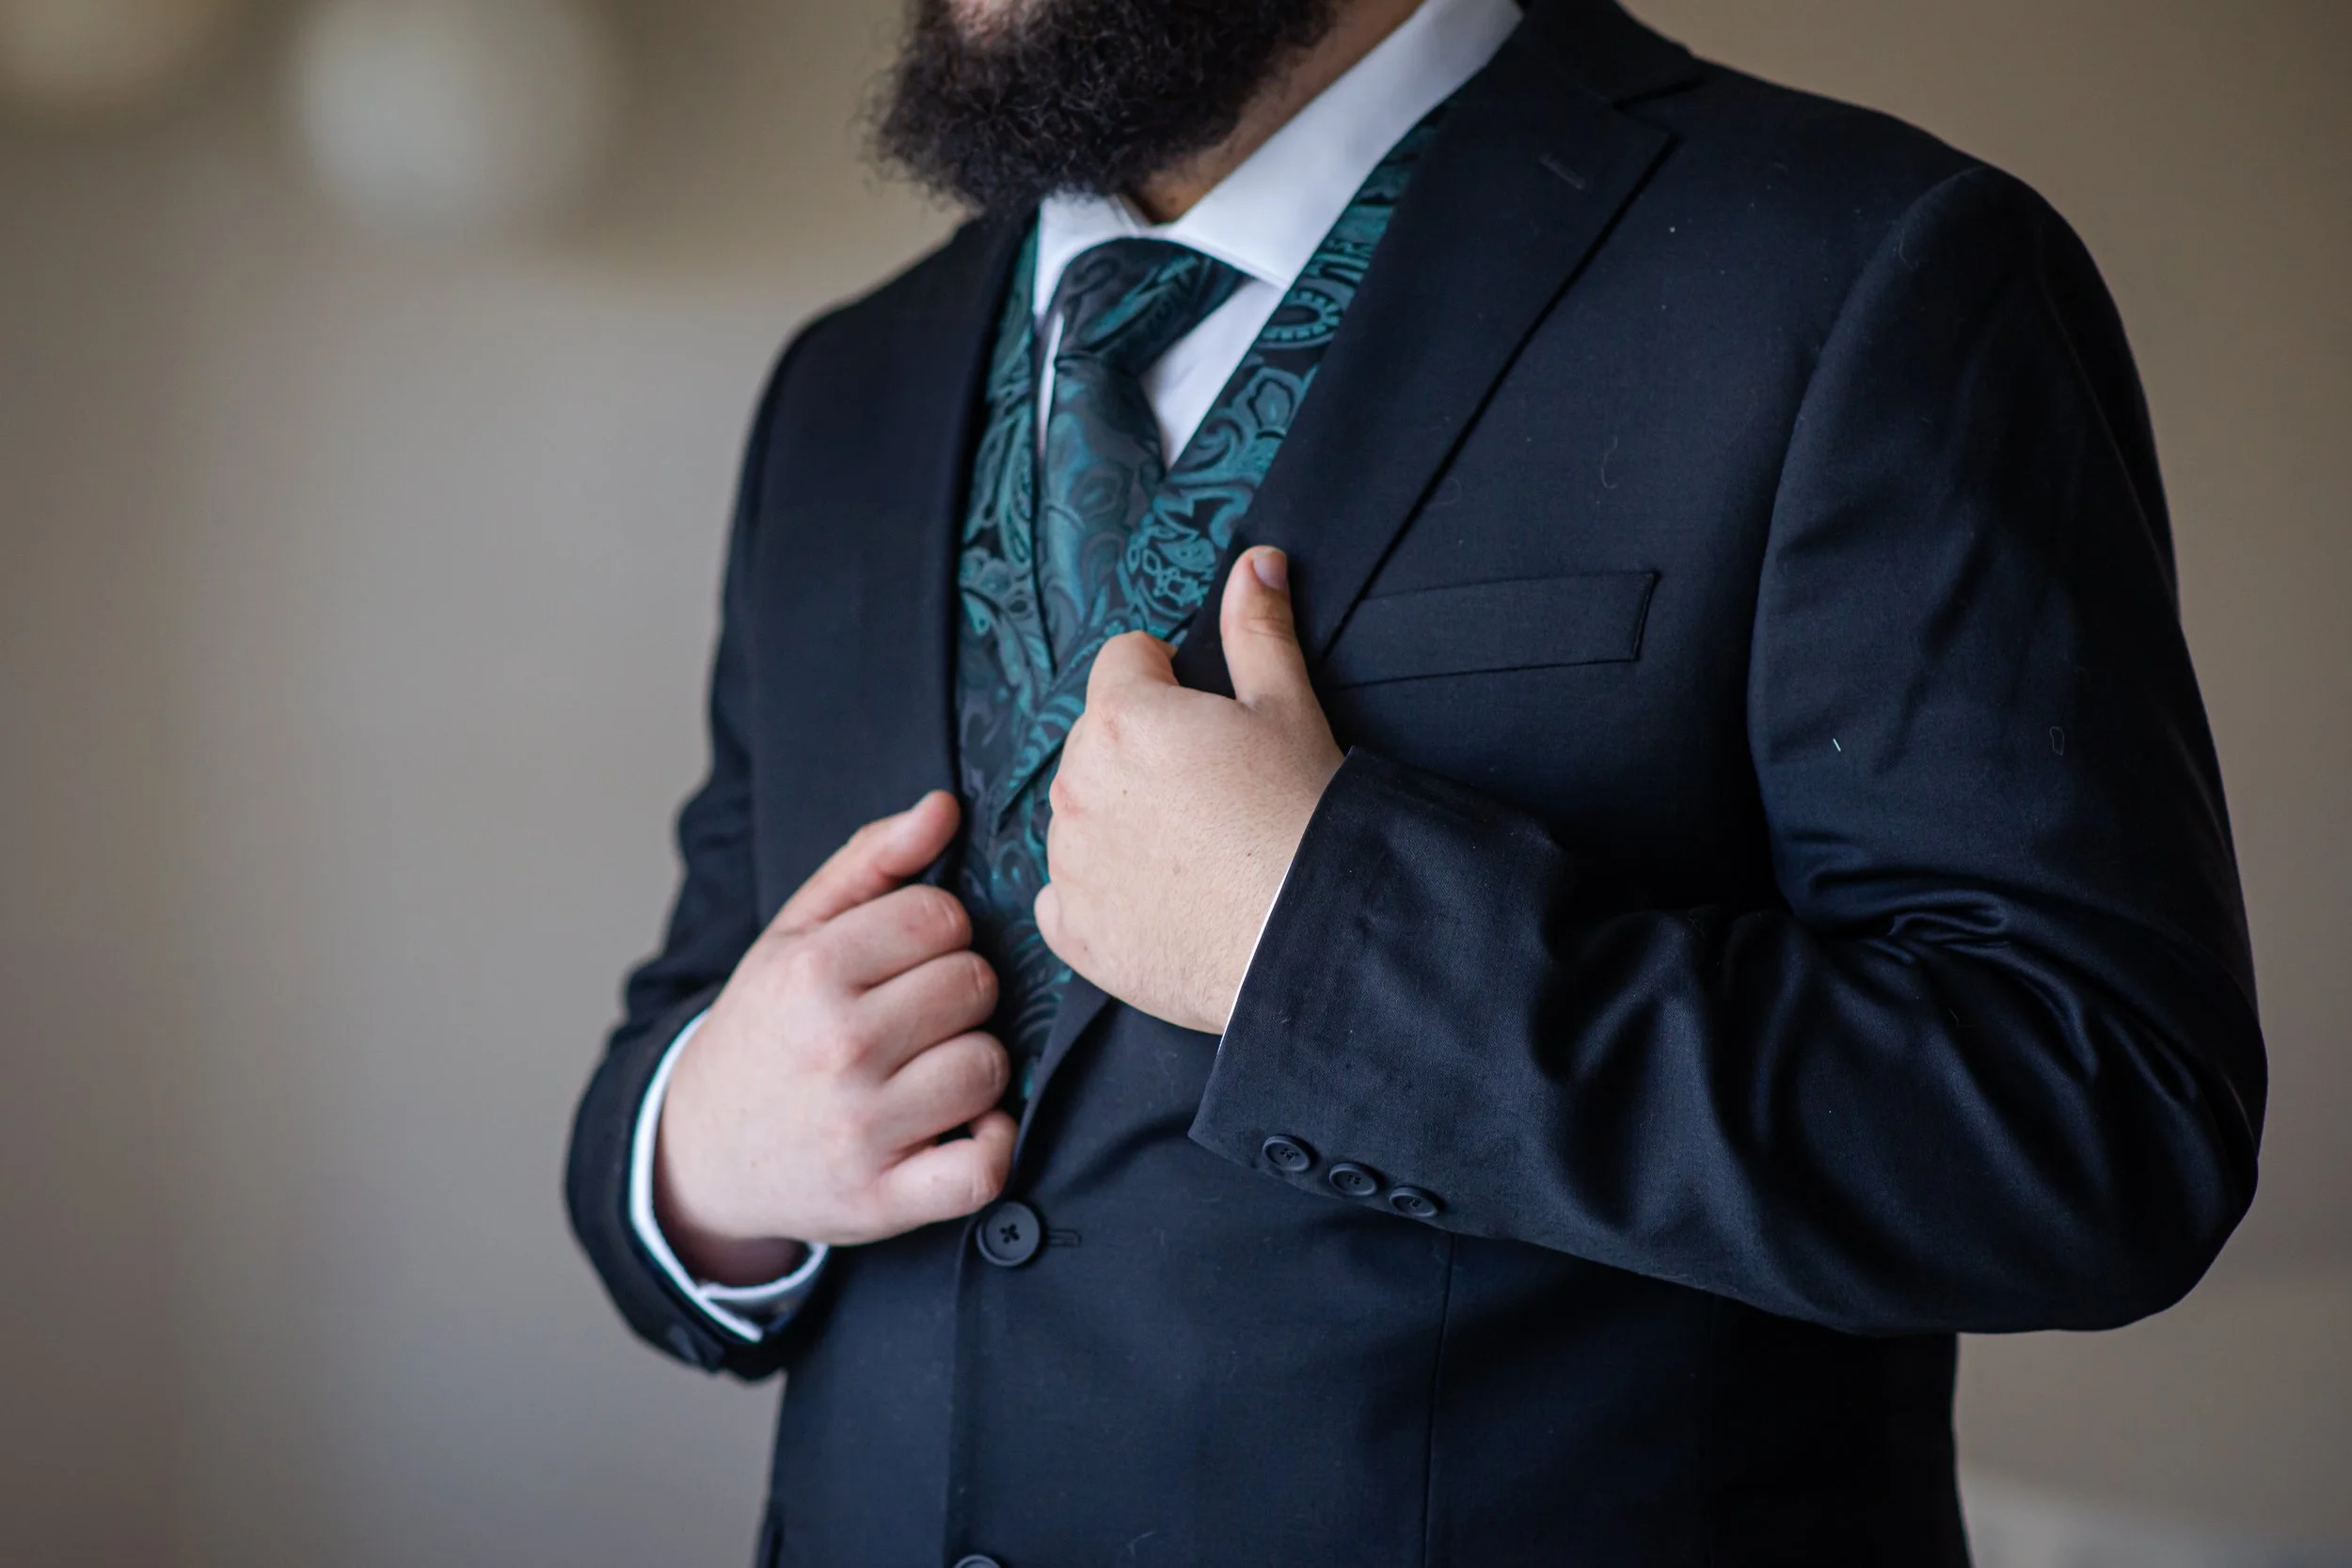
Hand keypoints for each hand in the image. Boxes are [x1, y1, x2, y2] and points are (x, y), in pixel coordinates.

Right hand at [655, 792, 1014, 1282]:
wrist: (702, 1153)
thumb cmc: (766, 1030)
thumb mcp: (794, 936)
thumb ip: (869, 862)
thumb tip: (942, 807)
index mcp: (811, 971)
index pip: (942, 918)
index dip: (938, 935)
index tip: (907, 962)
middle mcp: (836, 1046)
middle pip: (974, 986)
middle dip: (957, 995)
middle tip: (914, 1019)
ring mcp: (860, 1128)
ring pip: (989, 1066)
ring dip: (972, 1067)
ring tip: (927, 1071)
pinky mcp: (882, 1200)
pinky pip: (984, 1166)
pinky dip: (989, 1148)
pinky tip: (962, 1130)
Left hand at [1037, 547, 1343, 1033]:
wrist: (1308, 937)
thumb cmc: (1302, 820)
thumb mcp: (1289, 710)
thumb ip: (1258, 630)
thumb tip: (1256, 561)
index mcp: (1124, 716)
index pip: (1124, 658)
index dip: (1171, 678)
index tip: (1208, 717)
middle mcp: (1077, 783)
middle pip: (1096, 737)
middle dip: (1141, 750)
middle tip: (1210, 791)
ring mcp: (1068, 859)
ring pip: (1079, 812)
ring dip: (1119, 819)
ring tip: (1192, 850)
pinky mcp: (1072, 929)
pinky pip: (1065, 893)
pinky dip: (1101, 894)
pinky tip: (1160, 902)